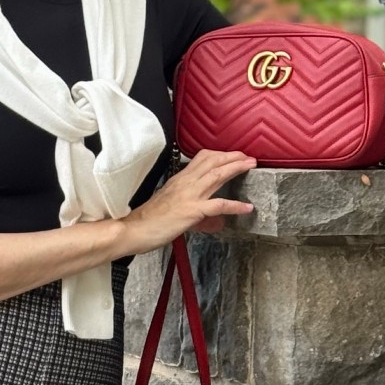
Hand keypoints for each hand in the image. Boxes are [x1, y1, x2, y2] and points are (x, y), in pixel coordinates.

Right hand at [124, 148, 256, 254]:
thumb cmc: (147, 220)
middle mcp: (185, 183)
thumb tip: (199, 208)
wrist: (133, 230)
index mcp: (179, 180)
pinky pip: (218, 205)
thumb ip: (185, 201)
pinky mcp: (191, 211)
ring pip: (217, 176)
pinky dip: (235, 206)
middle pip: (213, 162)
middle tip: (248, 157)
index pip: (202, 159)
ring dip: (236, 169)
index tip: (232, 154)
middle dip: (233, 157)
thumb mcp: (167, 202)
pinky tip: (246, 207)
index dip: (219, 154)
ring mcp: (189, 196)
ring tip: (251, 166)